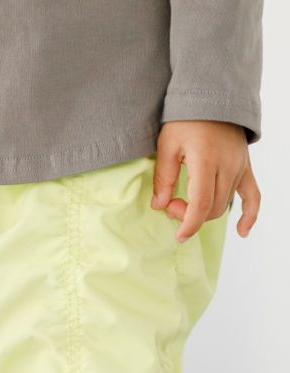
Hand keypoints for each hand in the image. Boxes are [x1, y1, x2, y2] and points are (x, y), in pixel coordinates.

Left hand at [151, 120, 259, 241]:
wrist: (212, 97)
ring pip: (225, 204)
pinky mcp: (245, 167)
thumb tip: (159, 205)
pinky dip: (250, 215)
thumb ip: (164, 177)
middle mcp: (228, 166)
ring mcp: (239, 167)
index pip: (201, 203)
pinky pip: (253, 195)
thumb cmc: (186, 119)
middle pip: (213, 208)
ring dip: (204, 212)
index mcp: (207, 160)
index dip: (189, 223)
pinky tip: (242, 231)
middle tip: (170, 204)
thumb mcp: (167, 144)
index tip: (179, 235)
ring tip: (183, 201)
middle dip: (190, 216)